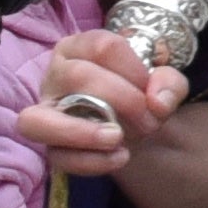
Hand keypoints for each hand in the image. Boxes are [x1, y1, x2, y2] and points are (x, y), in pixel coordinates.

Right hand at [15, 30, 184, 174]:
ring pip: (37, 120)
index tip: (150, 88)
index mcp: (81, 48)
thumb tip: (157, 102)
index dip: (134, 69)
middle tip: (149, 119)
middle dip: (121, 99)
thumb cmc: (141, 93)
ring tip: (117, 138)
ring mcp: (44, 113)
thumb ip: (170, 84)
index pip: (104, 46)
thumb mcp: (164, 82)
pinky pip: (57, 157)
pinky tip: (120, 157)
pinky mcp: (50, 147)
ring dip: (81, 131)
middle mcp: (55, 76)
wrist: (135, 125)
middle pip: (77, 76)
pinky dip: (91, 161)